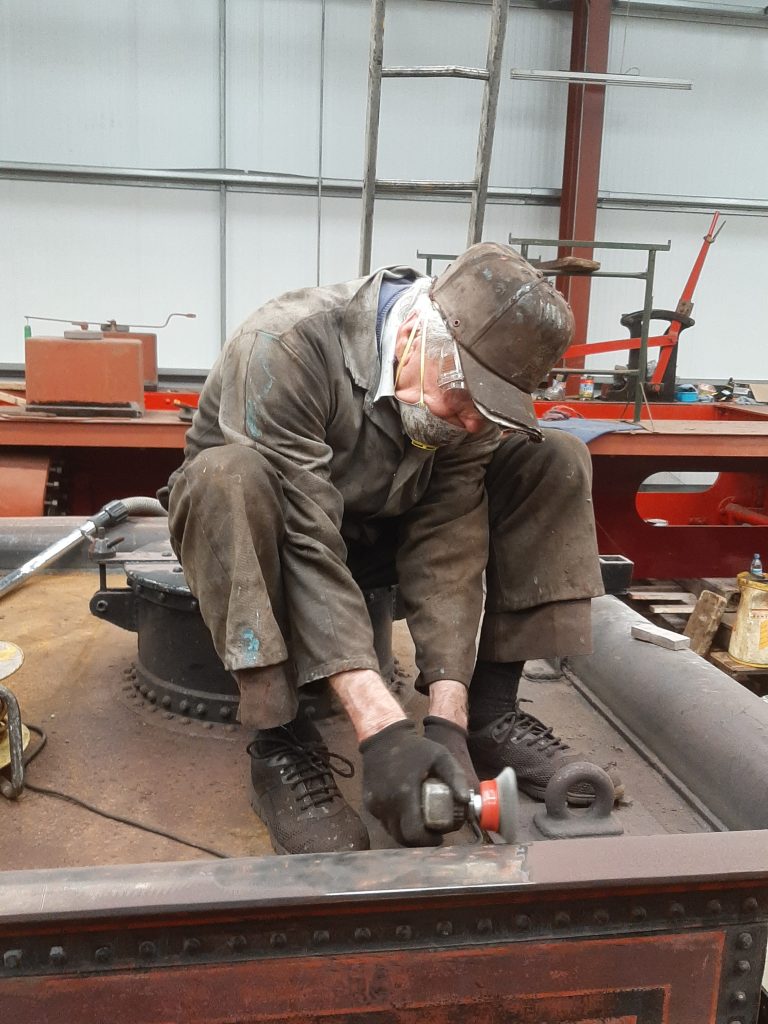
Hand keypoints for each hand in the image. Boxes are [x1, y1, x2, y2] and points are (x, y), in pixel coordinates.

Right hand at [360, 720, 468, 846]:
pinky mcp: (368, 804)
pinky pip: (384, 822)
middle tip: (432, 833)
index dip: (428, 841)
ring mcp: (374, 805)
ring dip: (407, 832)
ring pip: (393, 832)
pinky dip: (396, 823)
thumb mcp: (440, 756)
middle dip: (420, 840)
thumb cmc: (415, 748)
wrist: (383, 737)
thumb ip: (455, 777)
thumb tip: (466, 801)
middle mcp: (386, 803)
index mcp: (404, 794)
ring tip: (421, 823)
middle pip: (403, 838)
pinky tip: (407, 812)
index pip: (414, 833)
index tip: (439, 837)